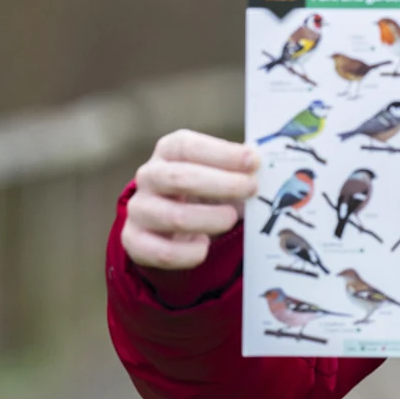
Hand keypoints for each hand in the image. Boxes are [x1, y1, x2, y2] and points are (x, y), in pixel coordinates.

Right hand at [122, 130, 259, 269]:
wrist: (173, 223)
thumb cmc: (207, 188)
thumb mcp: (221, 171)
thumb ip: (241, 168)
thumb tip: (264, 165)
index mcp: (169, 150)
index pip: (188, 146)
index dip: (222, 153)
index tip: (253, 161)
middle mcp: (149, 176)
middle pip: (180, 178)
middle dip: (222, 184)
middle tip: (251, 189)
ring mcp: (139, 209)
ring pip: (173, 216)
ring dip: (210, 219)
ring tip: (231, 218)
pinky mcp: (134, 241)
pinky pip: (162, 252)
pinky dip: (188, 252)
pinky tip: (203, 245)